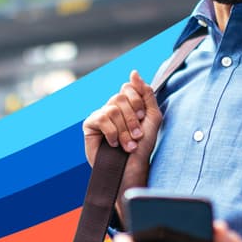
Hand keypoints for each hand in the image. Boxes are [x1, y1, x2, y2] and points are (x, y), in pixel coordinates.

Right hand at [82, 71, 160, 201]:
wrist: (132, 168)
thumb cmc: (143, 146)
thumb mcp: (152, 117)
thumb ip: (146, 93)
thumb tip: (133, 72)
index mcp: (127, 104)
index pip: (128, 87)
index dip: (137, 102)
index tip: (143, 118)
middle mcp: (112, 107)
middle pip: (120, 97)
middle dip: (132, 119)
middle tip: (137, 135)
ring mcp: (100, 114)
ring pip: (112, 109)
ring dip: (124, 130)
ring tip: (128, 145)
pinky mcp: (89, 125)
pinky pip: (102, 118)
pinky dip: (112, 133)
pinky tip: (114, 144)